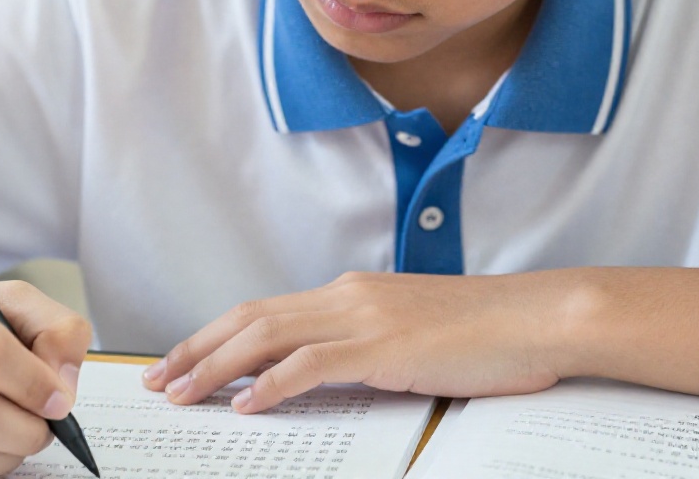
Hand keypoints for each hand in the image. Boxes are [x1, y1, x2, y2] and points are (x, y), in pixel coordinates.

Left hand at [142, 271, 577, 414]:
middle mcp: (348, 296)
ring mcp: (365, 318)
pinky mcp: (385, 347)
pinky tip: (247, 406)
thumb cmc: (488, 332)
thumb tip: (326, 372)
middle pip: (250, 318)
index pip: (265, 310)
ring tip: (182, 395)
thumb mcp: (413, 333)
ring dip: (217, 368)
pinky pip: (311, 365)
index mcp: (352, 292)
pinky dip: (272, 384)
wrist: (540, 316)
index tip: (182, 360)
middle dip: (197, 349)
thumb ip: (367, 343)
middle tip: (158, 380)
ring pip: (267, 337)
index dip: (216, 335)